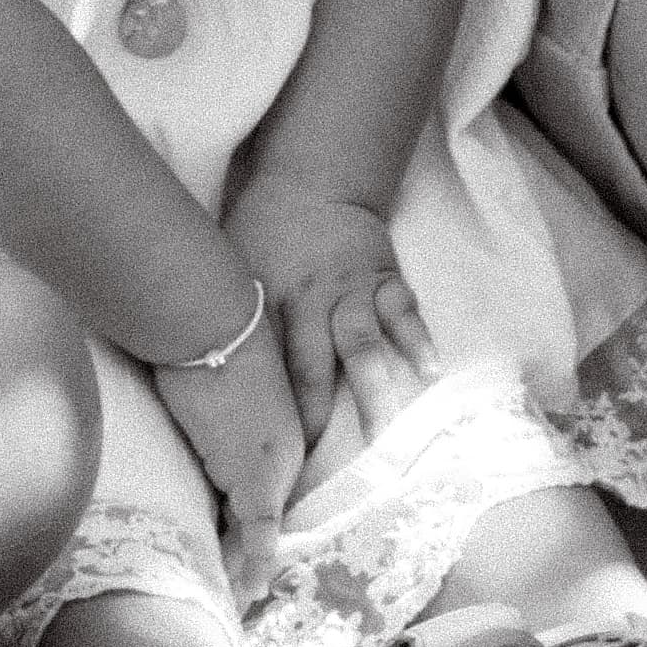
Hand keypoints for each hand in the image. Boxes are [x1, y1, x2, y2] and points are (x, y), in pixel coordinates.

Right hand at [151, 318, 306, 601]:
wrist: (211, 326)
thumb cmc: (207, 343)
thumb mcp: (221, 387)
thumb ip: (219, 417)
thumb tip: (192, 418)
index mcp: (278, 435)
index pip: (266, 495)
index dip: (256, 529)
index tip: (252, 558)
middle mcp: (286, 457)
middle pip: (266, 520)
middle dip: (251, 558)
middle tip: (245, 597)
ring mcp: (275, 471)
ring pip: (258, 533)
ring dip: (245, 570)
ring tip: (239, 606)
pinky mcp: (256, 481)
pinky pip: (258, 536)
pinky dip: (254, 567)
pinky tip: (250, 594)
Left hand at [224, 166, 436, 441]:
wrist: (313, 181)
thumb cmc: (262, 230)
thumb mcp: (236, 268)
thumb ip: (239, 318)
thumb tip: (217, 380)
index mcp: (273, 301)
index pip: (276, 368)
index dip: (281, 414)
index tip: (282, 460)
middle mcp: (315, 300)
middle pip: (319, 365)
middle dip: (324, 417)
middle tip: (329, 466)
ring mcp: (355, 289)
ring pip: (365, 344)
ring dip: (375, 388)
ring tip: (386, 430)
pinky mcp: (386, 277)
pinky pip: (405, 311)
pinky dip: (417, 339)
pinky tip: (429, 369)